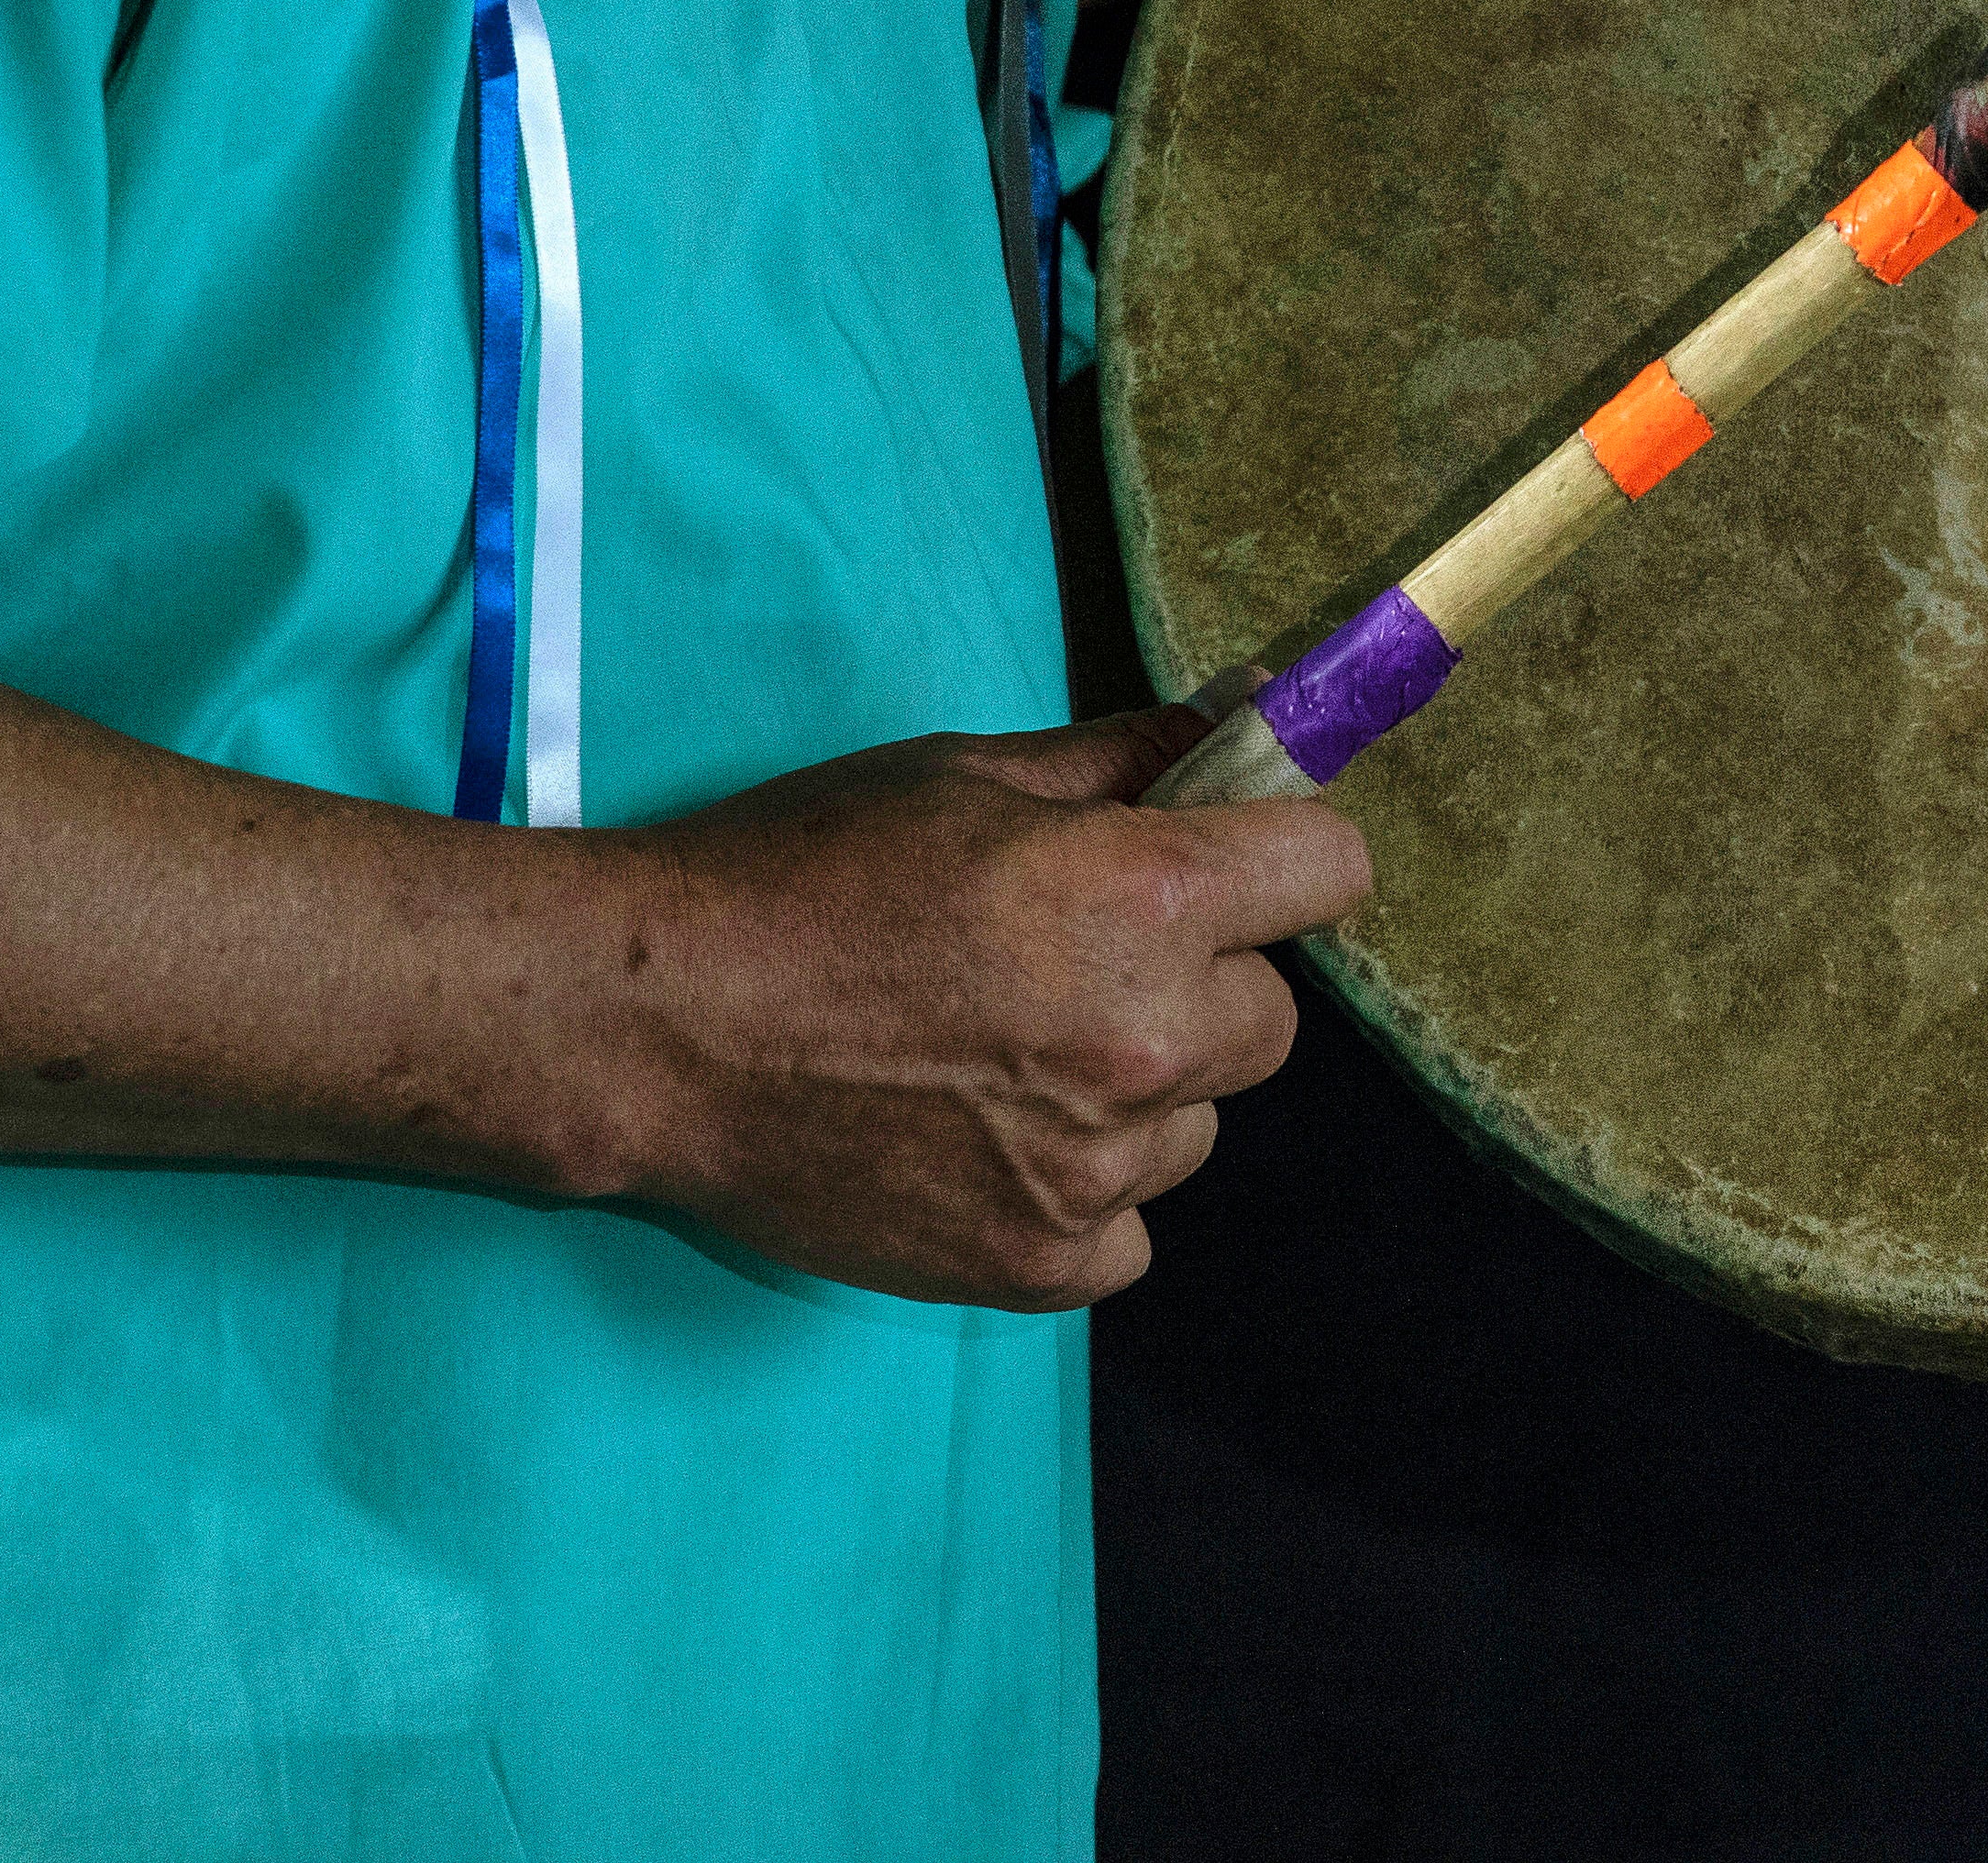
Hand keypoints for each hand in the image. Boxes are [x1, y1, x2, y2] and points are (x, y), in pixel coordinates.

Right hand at [594, 702, 1367, 1309]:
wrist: (655, 1024)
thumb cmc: (801, 872)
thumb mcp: (968, 775)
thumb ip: (1126, 761)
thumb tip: (1242, 722)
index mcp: (1145, 898)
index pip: (1332, 871)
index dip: (1283, 859)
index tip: (1236, 866)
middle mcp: (1145, 1039)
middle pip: (1269, 1018)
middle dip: (1202, 983)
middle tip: (1081, 966)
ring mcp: (1095, 1168)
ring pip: (1194, 1127)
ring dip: (1135, 1095)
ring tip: (1002, 1058)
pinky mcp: (1039, 1264)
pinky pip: (1128, 1229)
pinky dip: (1077, 1195)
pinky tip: (984, 1143)